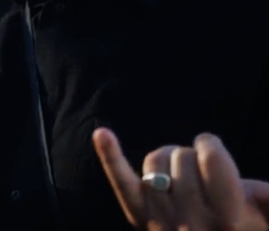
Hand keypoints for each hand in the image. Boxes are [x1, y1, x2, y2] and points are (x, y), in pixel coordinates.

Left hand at [93, 128, 268, 230]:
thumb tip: (255, 184)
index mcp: (229, 219)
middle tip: (200, 172)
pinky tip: (101, 133)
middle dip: (190, 155)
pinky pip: (123, 183)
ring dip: (167, 159)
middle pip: (180, 158)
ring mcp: (162, 222)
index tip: (210, 147)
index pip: (211, 160)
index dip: (210, 145)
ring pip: (154, 163)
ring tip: (181, 172)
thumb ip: (266, 194)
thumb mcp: (265, 214)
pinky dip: (111, 156)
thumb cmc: (244, 228)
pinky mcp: (139, 218)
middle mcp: (192, 222)